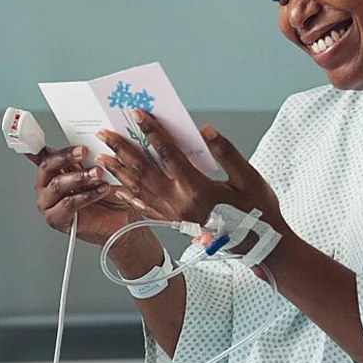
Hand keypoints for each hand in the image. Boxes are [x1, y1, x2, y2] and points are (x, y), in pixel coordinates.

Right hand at [29, 145, 139, 246]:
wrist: (120, 217)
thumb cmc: (107, 191)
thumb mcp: (99, 167)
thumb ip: (88, 156)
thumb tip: (90, 138)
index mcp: (52, 169)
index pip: (43, 153)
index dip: (44, 144)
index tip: (51, 139)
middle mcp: (46, 185)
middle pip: (46, 166)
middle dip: (66, 156)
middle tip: (84, 151)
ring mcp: (48, 203)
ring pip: (57, 185)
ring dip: (80, 177)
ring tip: (98, 173)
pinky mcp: (56, 219)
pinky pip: (68, 204)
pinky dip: (86, 195)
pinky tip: (101, 189)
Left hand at [94, 110, 288, 236]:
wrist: (261, 247)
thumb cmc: (258, 212)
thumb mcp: (249, 178)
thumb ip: (226, 153)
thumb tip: (205, 130)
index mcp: (197, 188)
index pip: (168, 154)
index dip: (152, 132)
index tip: (137, 114)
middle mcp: (179, 202)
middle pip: (143, 171)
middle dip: (122, 150)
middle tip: (104, 133)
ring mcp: (174, 215)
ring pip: (139, 190)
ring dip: (119, 172)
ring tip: (102, 157)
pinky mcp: (174, 224)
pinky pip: (145, 208)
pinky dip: (129, 196)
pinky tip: (118, 189)